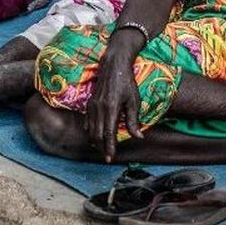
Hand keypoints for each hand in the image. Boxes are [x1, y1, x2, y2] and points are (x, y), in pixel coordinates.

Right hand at [85, 35, 143, 160]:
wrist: (113, 66)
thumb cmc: (127, 83)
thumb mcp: (134, 101)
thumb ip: (134, 121)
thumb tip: (138, 137)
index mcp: (112, 108)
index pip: (108, 133)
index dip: (109, 147)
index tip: (110, 158)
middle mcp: (99, 108)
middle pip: (97, 134)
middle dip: (101, 147)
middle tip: (107, 157)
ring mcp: (92, 105)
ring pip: (90, 129)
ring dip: (95, 141)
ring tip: (101, 149)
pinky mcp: (90, 103)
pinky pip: (87, 121)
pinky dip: (89, 130)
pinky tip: (93, 136)